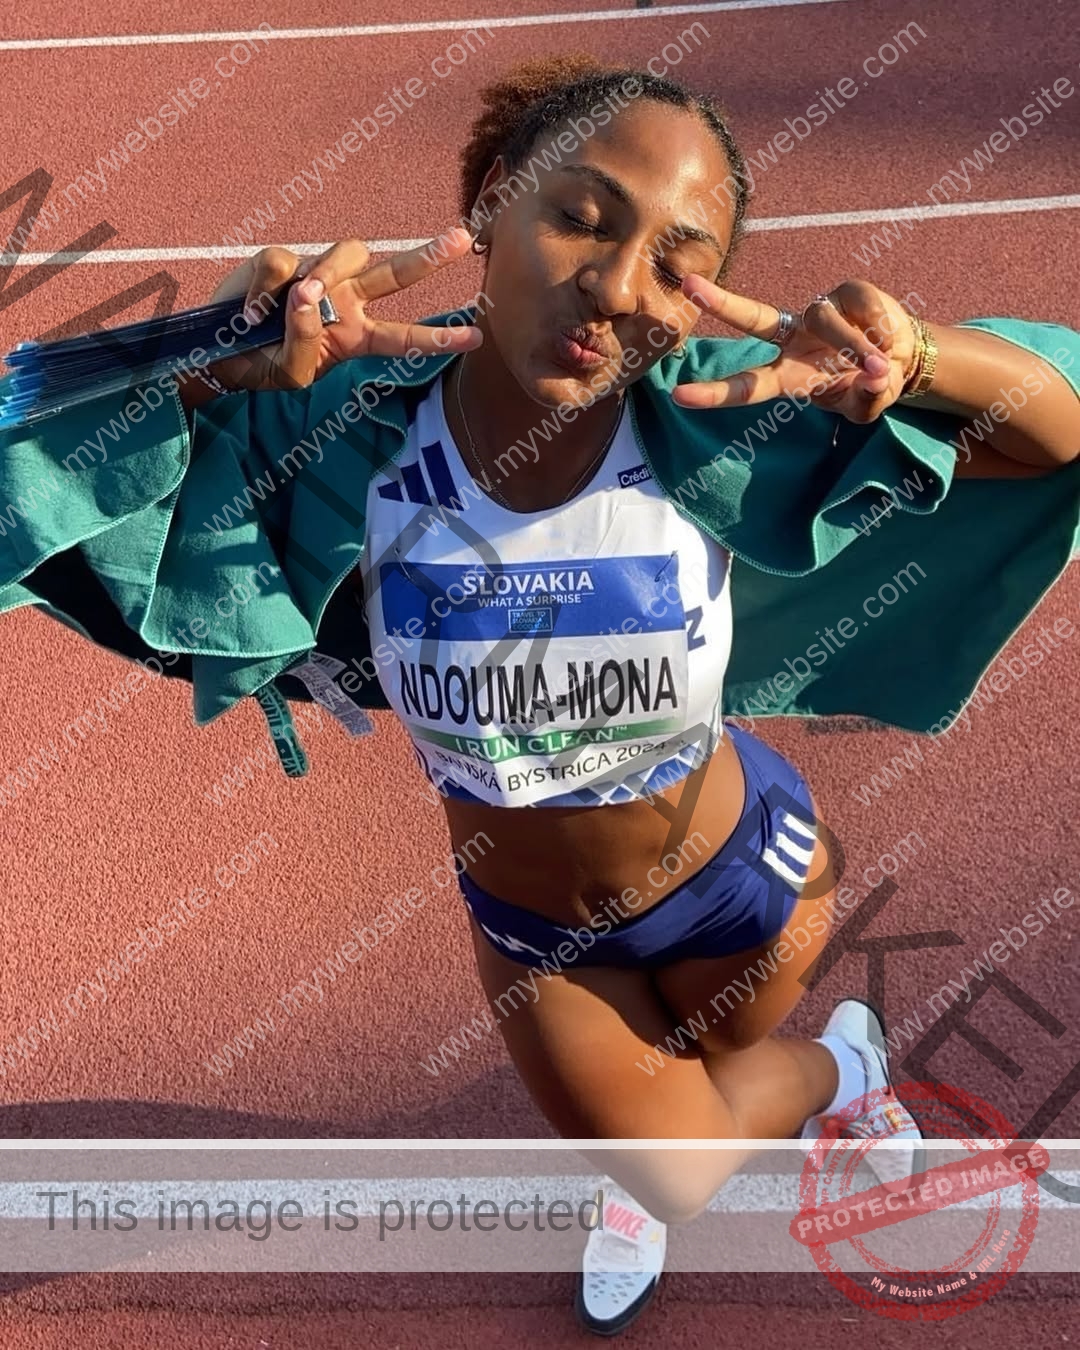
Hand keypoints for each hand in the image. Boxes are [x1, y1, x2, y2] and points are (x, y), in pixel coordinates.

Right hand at [202, 229, 482, 393]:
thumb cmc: (263, 365)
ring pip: (344, 255)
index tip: (476, 338)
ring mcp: (316, 276)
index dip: (438, 338)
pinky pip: (282, 263)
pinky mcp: (281, 260)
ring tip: (296, 301)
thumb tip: (307, 293)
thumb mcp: (291, 372)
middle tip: (461, 240)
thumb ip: (306, 340)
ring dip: (326, 275)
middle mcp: (345, 300)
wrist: (219, 351)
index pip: (404, 336)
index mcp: (356, 335)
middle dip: (429, 257)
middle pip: (395, 274)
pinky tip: (249, 313)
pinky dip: (263, 290)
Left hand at [672, 276, 919, 423]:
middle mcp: (793, 339)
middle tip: (688, 286)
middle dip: (721, 303)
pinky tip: (888, 341)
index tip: (678, 396)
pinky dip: (880, 330)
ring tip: (879, 365)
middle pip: (754, 319)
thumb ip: (866, 400)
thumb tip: (872, 376)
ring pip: (828, 323)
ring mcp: (819, 313)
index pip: (747, 386)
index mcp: (788, 376)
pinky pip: (862, 309)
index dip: (715, 393)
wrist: (901, 358)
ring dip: (856, 347)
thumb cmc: (869, 386)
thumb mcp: (867, 407)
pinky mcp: (848, 292)